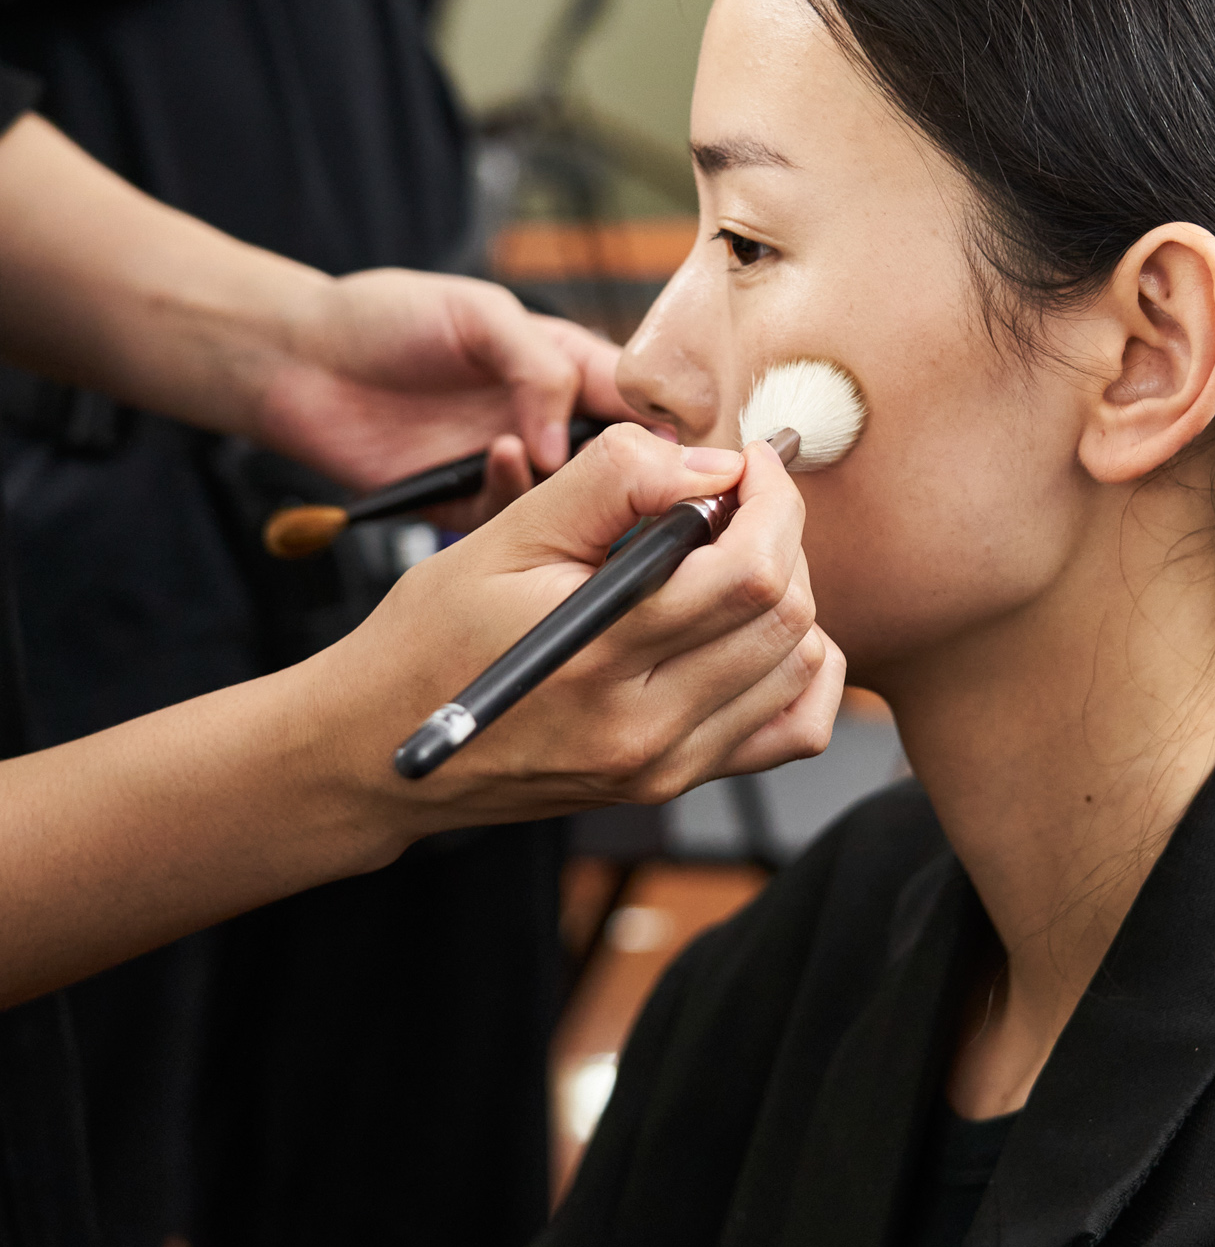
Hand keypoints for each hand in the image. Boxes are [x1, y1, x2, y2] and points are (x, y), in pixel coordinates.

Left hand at [252, 267, 636, 518]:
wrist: (295, 361)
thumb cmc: (382, 318)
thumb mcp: (475, 313)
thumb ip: (538, 364)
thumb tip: (567, 440)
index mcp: (565, 365)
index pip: (643, 400)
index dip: (673, 426)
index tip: (692, 450)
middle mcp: (546, 421)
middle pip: (621, 462)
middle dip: (635, 473)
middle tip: (643, 481)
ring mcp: (509, 465)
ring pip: (570, 502)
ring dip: (564, 488)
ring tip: (538, 453)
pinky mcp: (467, 505)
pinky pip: (507, 521)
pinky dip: (509, 498)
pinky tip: (490, 461)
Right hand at [317, 423, 845, 836]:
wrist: (380, 749)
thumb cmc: (430, 636)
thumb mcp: (504, 534)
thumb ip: (612, 483)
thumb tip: (713, 465)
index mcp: (600, 654)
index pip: (750, 572)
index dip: (771, 499)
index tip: (749, 462)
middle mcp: (643, 725)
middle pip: (787, 616)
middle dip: (782, 536)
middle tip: (737, 502)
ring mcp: (664, 766)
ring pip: (803, 667)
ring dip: (788, 595)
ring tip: (731, 559)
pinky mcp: (672, 784)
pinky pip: (794, 729)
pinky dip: (800, 671)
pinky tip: (750, 631)